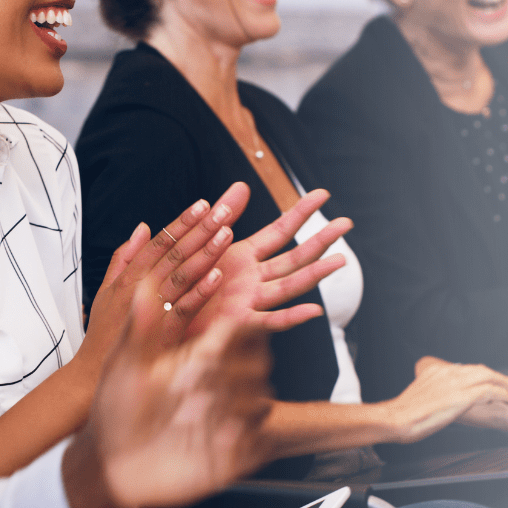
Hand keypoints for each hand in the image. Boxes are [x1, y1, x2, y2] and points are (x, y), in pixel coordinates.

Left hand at [63, 272, 274, 507]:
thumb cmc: (115, 409)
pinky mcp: (231, 454)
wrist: (109, 462)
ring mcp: (226, 419)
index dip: (241, 327)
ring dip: (234, 403)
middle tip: (199, 377)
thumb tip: (146, 281)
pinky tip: (216, 437)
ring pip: (260, 401)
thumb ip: (141, 325)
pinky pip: (256, 443)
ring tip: (195, 409)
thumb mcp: (125, 364)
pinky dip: (242, 438)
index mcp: (198, 357)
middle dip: (235, 367)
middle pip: (257, 364)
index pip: (238, 332)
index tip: (226, 332)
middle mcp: (217, 385)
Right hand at [76, 183, 250, 380]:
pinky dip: (200, 293)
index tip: (201, 204)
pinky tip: (217, 277)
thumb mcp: (106, 290)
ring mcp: (152, 311)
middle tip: (222, 210)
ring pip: (182, 276)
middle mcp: (140, 289)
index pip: (159, 242)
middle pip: (174, 253)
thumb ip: (124, 257)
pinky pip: (185, 310)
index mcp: (129, 277)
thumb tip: (142, 227)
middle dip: (200, 230)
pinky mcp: (163, 334)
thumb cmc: (102, 332)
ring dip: (205, 254)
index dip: (182, 222)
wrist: (92, 375)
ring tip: (225, 234)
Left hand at [189, 189, 353, 337]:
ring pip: (289, 284)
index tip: (322, 194)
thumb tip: (243, 185)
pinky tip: (313, 310)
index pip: (279, 229)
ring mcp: (249, 299)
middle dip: (321, 240)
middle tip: (347, 223)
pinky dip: (292, 317)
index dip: (301, 212)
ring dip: (315, 273)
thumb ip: (223, 216)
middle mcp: (252, 277)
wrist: (160, 322)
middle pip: (294, 256)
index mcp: (243, 255)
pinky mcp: (237, 323)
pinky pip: (268, 321)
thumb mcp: (201, 241)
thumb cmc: (181, 282)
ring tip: (341, 261)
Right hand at [380, 356, 507, 442]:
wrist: (396, 419)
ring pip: (488, 376)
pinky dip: (501, 394)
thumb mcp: (421, 396)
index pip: (467, 368)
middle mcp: (447, 372)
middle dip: (498, 378)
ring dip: (504, 384)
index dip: (483, 376)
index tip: (492, 384)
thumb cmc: (405, 414)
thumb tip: (442, 400)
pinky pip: (488, 391)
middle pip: (481, 369)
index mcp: (437, 371)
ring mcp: (454, 383)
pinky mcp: (460, 397)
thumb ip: (434, 392)